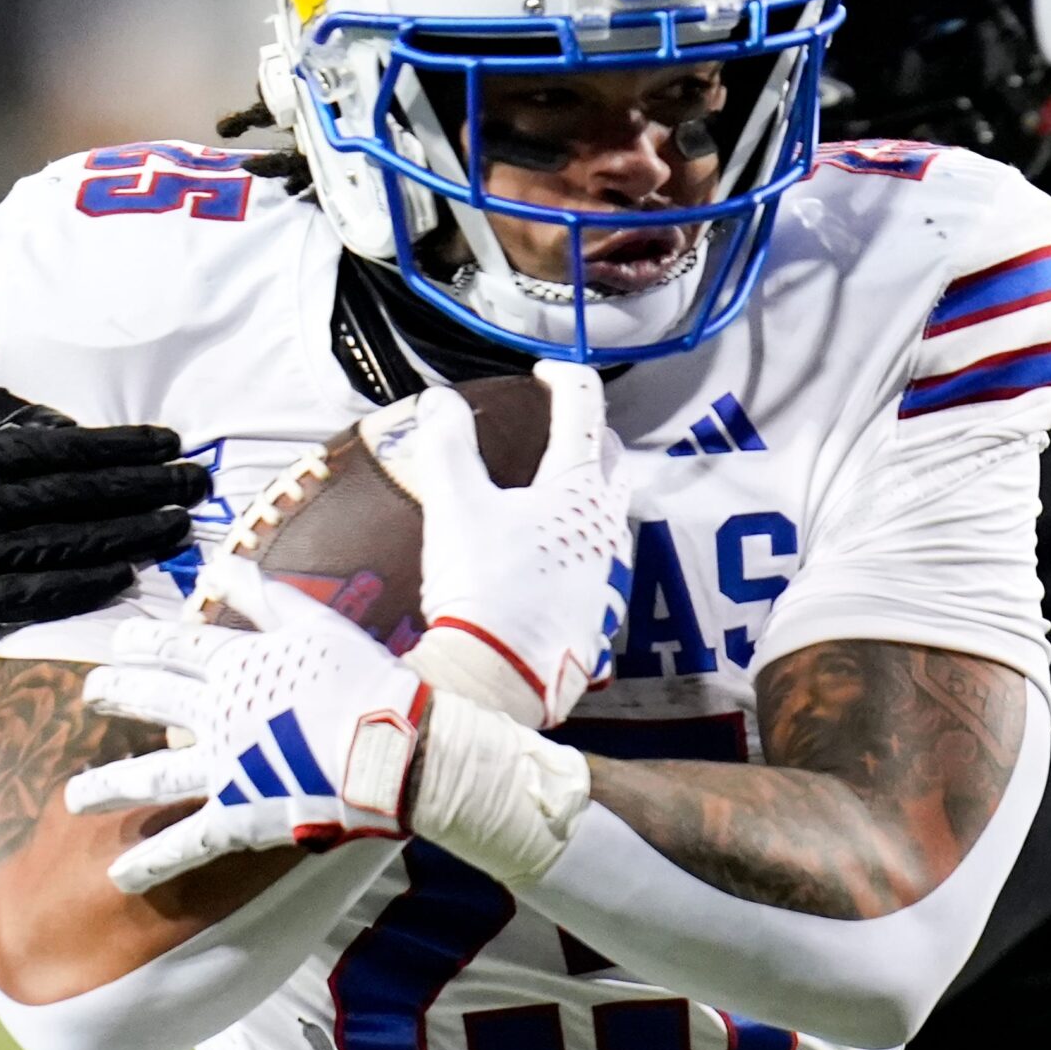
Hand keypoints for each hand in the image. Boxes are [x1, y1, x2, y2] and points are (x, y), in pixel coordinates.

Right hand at [0, 391, 209, 638]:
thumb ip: (1, 417)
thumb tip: (64, 423)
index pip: (66, 450)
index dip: (124, 448)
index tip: (169, 442)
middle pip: (80, 498)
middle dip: (146, 491)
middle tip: (197, 485)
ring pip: (68, 548)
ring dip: (130, 538)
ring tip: (177, 527)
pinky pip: (37, 597)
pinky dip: (85, 587)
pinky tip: (126, 575)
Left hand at [63, 560, 427, 893]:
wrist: (391, 747)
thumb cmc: (363, 680)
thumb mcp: (314, 621)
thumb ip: (263, 595)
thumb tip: (217, 567)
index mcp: (238, 666)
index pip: (178, 648)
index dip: (144, 643)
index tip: (117, 642)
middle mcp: (218, 715)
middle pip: (154, 702)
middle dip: (117, 693)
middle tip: (89, 693)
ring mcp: (223, 768)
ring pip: (153, 776)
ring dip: (109, 786)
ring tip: (73, 797)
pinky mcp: (239, 816)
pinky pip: (186, 843)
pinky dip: (152, 860)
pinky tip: (117, 876)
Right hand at [376, 363, 632, 727]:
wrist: (501, 676)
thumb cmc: (484, 585)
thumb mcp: (454, 505)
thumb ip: (447, 444)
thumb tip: (439, 401)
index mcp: (576, 487)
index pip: (584, 408)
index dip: (562, 377)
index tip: (539, 374)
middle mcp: (604, 522)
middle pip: (611, 456)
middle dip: (587, 432)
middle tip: (552, 427)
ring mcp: (606, 567)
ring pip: (608, 508)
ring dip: (586, 487)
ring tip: (547, 490)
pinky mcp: (596, 605)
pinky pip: (596, 554)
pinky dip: (575, 536)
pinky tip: (544, 552)